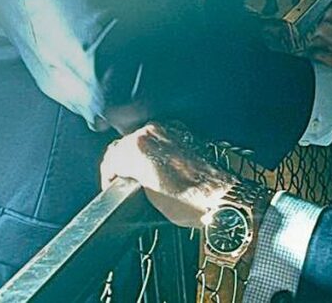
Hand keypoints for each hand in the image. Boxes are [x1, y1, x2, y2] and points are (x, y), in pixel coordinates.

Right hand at [100, 122, 236, 227]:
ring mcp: (171, 130)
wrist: (223, 197)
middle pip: (125, 144)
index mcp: (138, 147)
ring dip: (138, 155)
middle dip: (122, 163)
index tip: (111, 184)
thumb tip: (126, 177)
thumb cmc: (190, 202)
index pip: (110, 156)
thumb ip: (130, 178)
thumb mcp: (147, 197)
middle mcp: (154, 132)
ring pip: (143, 140)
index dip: (108, 174)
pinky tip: (160, 168)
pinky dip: (156, 151)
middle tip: (124, 182)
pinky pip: (161, 139)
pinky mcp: (185, 134)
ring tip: (142, 177)